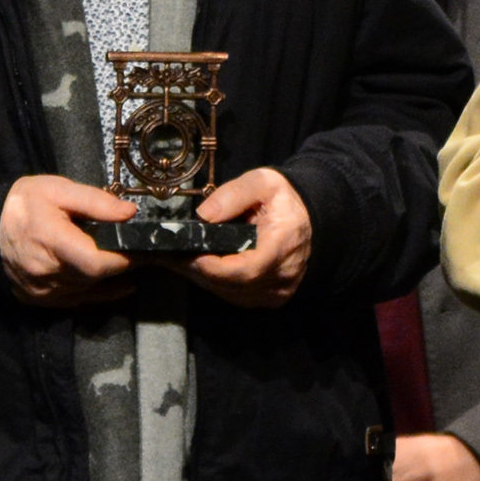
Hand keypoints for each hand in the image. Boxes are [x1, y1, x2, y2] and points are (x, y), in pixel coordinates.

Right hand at [1, 175, 140, 306]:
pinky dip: (97, 293)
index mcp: (51, 240)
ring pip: (87, 290)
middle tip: (140, 252)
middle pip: (95, 278)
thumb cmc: (24, 203)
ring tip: (126, 261)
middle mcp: (45, 272)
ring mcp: (41, 290)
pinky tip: (117, 286)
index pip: (95, 264)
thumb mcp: (58, 190)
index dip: (123, 260)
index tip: (141, 249)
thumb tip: (131, 213)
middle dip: (121, 266)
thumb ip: (96, 201)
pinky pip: (76, 301)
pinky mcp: (38, 300)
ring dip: (107, 279)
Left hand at [182, 167, 314, 306]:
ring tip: (177, 261)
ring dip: (203, 279)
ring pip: (232, 295)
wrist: (312, 218)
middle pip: (233, 286)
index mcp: (283, 246)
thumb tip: (202, 216)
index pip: (245, 270)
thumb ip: (232, 195)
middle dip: (197, 271)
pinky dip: (217, 284)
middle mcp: (283, 276)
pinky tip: (199, 268)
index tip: (184, 254)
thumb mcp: (263, 182)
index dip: (212, 267)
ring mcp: (279, 292)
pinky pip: (239, 297)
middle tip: (167, 257)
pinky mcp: (273, 298)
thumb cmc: (285, 199)